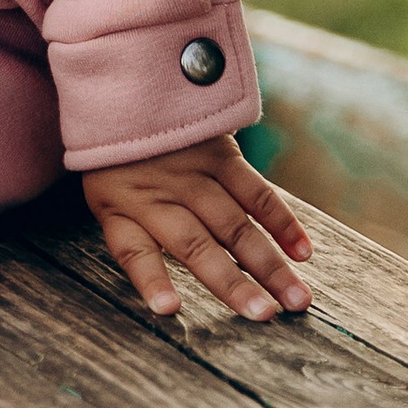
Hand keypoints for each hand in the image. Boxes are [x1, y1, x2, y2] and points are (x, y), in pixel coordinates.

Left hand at [82, 136, 311, 323]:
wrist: (127, 91)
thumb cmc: (118, 161)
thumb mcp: (105, 196)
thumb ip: (131, 238)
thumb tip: (163, 299)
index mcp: (121, 209)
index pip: (133, 251)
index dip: (151, 280)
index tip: (168, 308)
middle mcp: (158, 194)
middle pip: (196, 246)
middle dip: (231, 283)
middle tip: (263, 316)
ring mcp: (192, 173)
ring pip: (235, 226)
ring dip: (268, 264)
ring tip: (295, 299)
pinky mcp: (220, 154)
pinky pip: (255, 192)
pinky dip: (282, 222)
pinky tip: (302, 253)